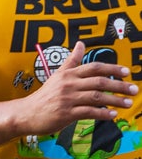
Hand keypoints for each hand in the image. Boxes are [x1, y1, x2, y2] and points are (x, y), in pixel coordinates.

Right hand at [17, 42, 136, 134]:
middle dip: (119, 85)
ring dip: (115, 100)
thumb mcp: (58, 75)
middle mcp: (68, 84)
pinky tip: (113, 114)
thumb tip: (80, 43)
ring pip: (97, 97)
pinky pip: (89, 112)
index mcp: (67, 74)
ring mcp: (67, 99)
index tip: (126, 72)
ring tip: (128, 103)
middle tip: (133, 89)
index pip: (93, 67)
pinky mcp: (67, 113)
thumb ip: (72, 60)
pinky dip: (103, 113)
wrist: (27, 112)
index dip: (112, 68)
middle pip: (99, 82)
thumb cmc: (45, 95)